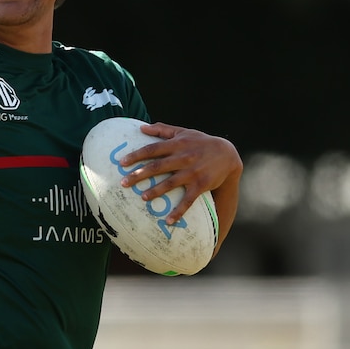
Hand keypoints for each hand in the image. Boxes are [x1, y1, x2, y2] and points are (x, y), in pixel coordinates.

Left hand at [118, 122, 241, 225]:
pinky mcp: (201, 185)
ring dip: (156, 191)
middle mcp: (183, 158)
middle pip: (157, 167)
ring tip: (143, 197)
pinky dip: (179, 211)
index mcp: (176, 144)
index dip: (136, 156)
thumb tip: (141, 127)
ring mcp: (192, 172)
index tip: (122, 163)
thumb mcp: (183, 132)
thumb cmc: (201, 142)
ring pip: (171, 183)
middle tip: (123, 183)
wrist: (227, 154)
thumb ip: (162, 129)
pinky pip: (188, 200)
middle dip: (139, 175)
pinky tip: (168, 221)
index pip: (152, 149)